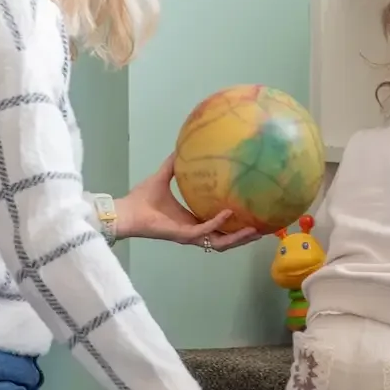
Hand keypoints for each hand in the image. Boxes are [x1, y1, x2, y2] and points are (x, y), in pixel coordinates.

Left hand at [114, 156, 259, 250]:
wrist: (126, 211)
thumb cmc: (141, 198)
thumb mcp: (163, 177)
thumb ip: (173, 164)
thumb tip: (182, 147)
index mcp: (191, 220)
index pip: (219, 228)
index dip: (236, 226)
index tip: (254, 218)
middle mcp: (193, 231)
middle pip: (224, 239)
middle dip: (243, 237)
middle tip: (263, 230)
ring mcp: (189, 235)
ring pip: (219, 242)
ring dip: (237, 237)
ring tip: (254, 229)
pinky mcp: (182, 234)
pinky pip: (204, 231)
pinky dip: (217, 223)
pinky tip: (227, 213)